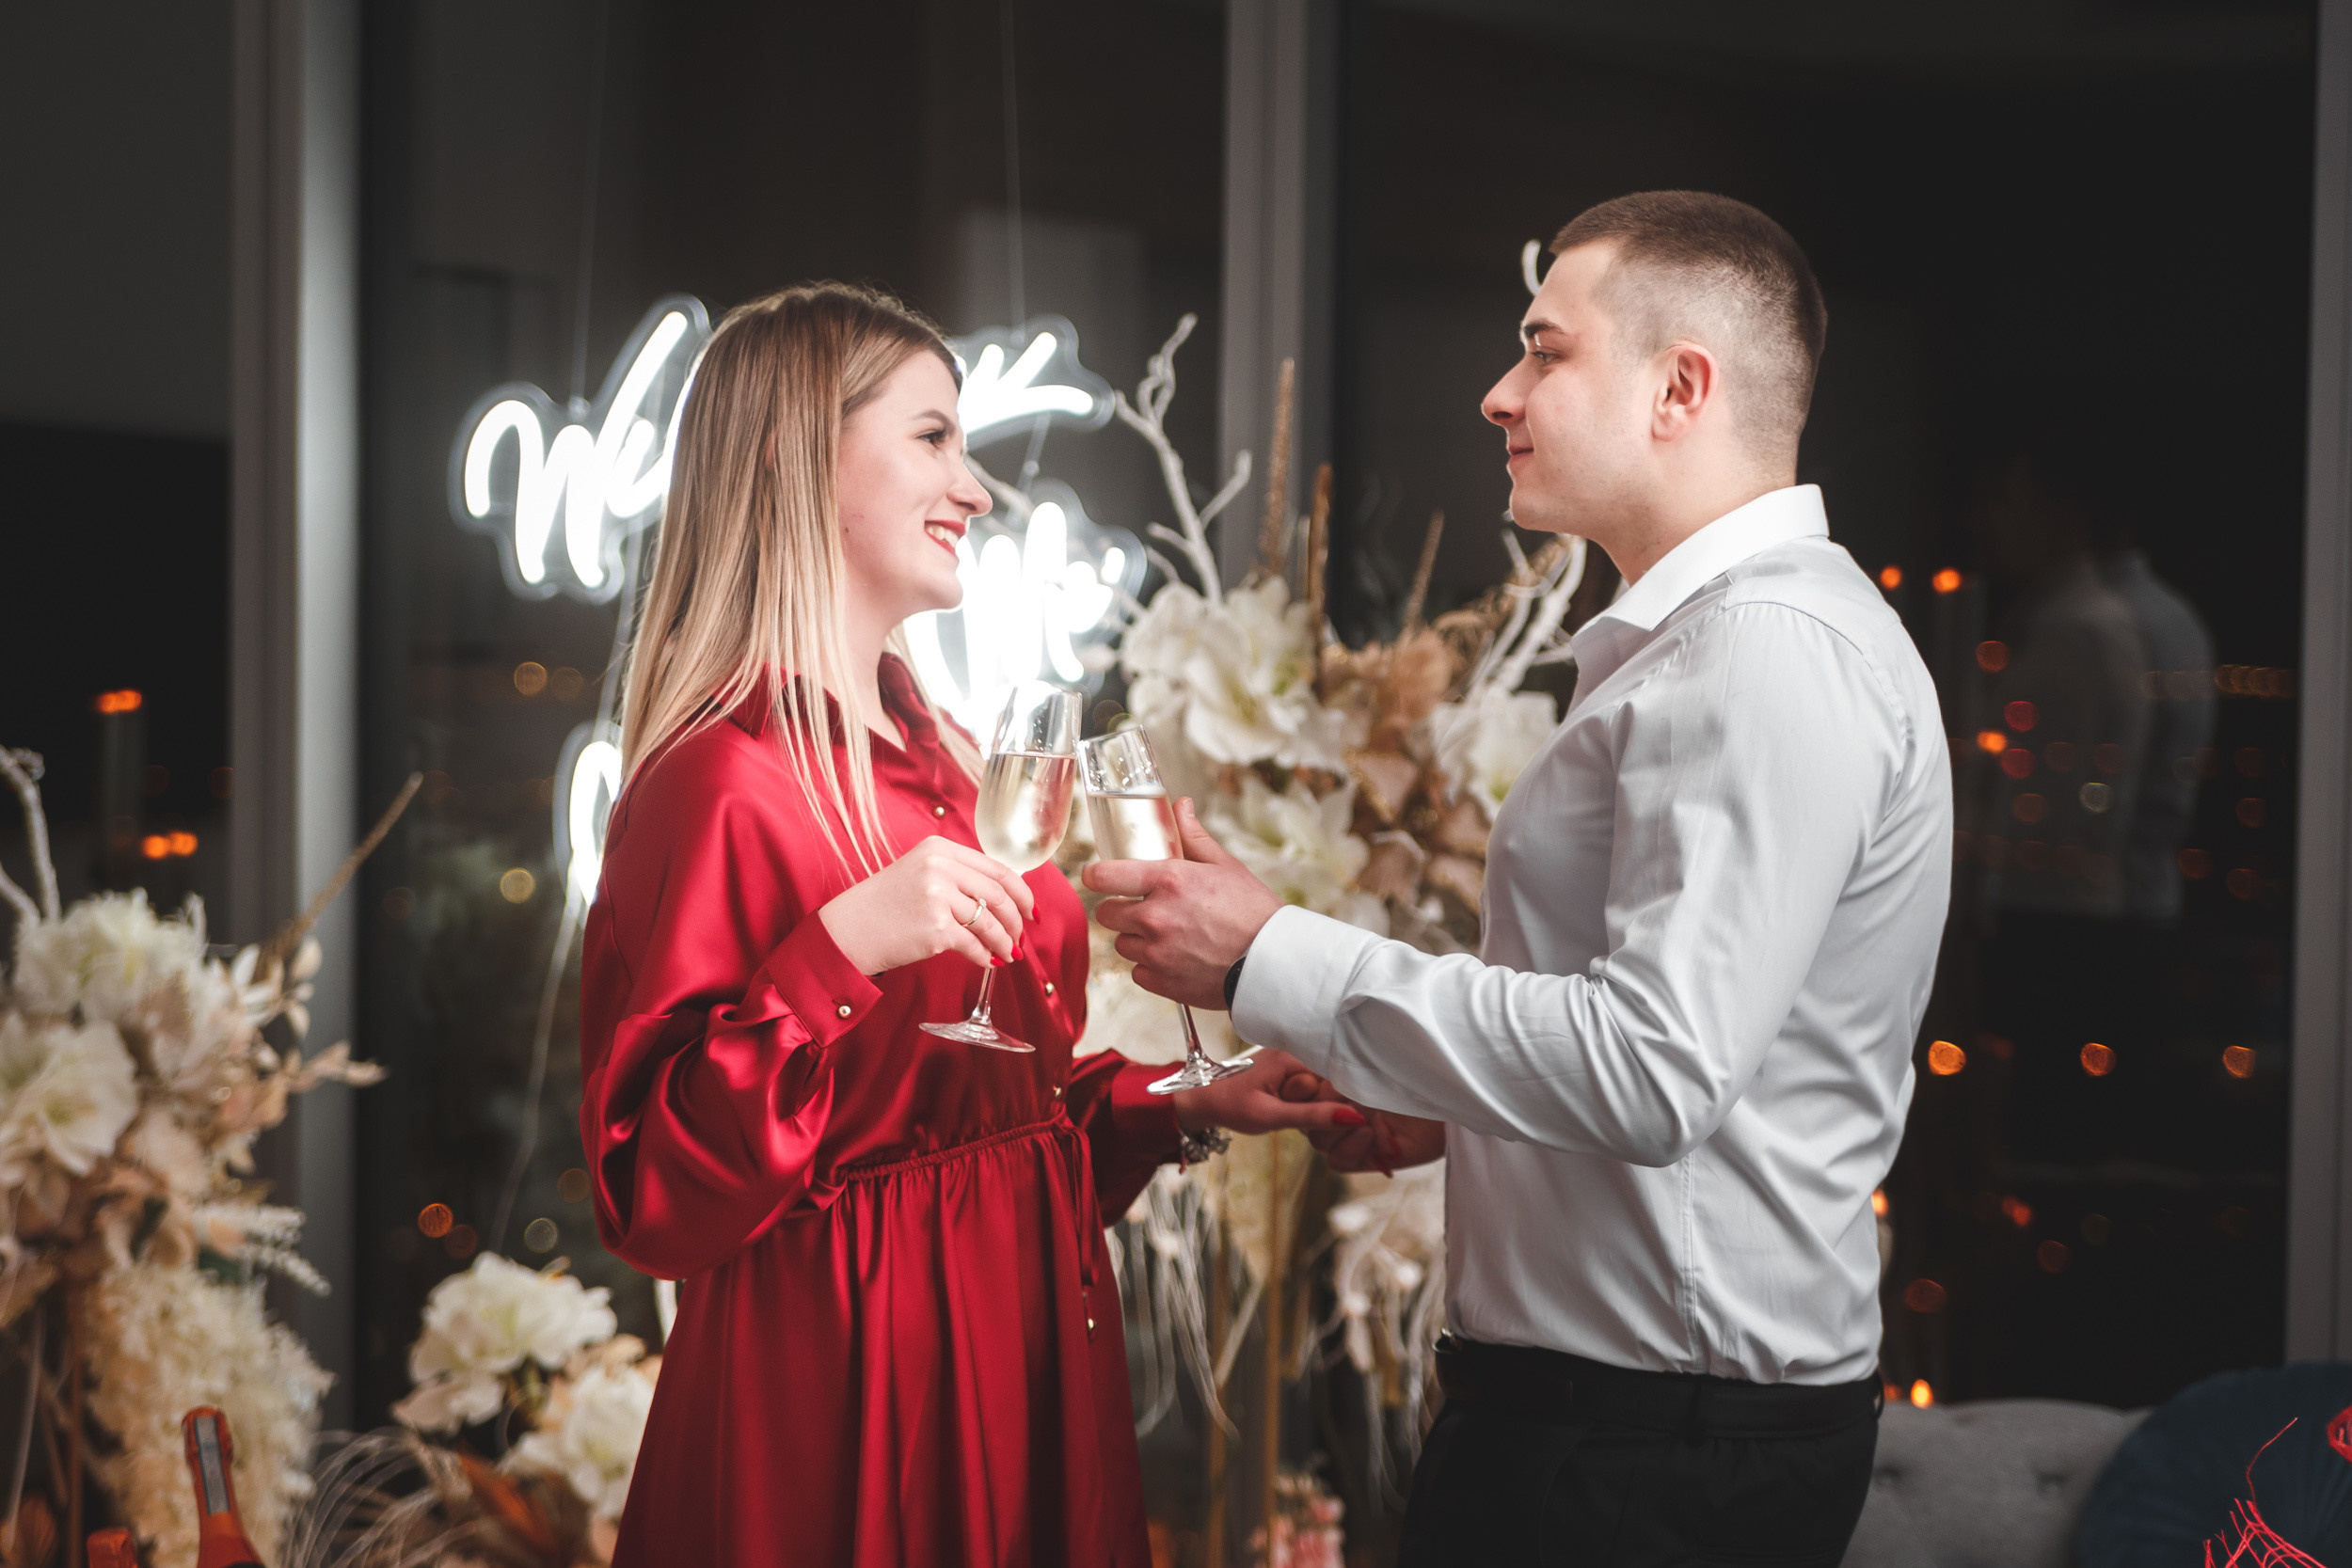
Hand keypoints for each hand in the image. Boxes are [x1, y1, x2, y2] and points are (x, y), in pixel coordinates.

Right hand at [818, 836, 1035, 972]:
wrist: (849, 930)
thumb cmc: (886, 906)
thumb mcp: (920, 873)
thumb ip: (957, 875)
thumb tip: (1003, 898)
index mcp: (940, 849)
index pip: (997, 868)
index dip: (1021, 892)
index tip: (1031, 910)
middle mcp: (940, 867)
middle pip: (999, 895)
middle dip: (1016, 921)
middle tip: (1020, 938)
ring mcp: (938, 896)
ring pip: (989, 922)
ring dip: (1004, 942)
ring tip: (1008, 955)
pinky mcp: (936, 927)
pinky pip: (973, 945)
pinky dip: (984, 956)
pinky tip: (987, 961)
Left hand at [1086, 798, 1284, 1009]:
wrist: (1273, 963)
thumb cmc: (1254, 912)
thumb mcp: (1225, 866)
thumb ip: (1193, 837)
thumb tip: (1181, 806)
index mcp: (1168, 881)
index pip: (1104, 876)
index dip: (1096, 876)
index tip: (1098, 877)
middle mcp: (1155, 917)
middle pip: (1106, 913)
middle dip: (1120, 910)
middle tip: (1143, 909)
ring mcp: (1156, 952)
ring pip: (1122, 945)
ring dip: (1137, 940)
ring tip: (1168, 937)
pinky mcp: (1161, 981)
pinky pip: (1138, 972)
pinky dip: (1152, 967)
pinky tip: (1176, 959)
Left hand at [1171, 1048, 1369, 1135]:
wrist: (1202, 1098)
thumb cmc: (1230, 1105)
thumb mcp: (1270, 1115)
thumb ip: (1312, 1116)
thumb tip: (1354, 1116)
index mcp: (1293, 1056)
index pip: (1338, 1078)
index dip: (1337, 1103)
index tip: (1327, 1121)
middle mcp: (1297, 1052)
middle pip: (1332, 1083)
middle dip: (1322, 1107)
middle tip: (1290, 1116)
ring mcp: (1294, 1060)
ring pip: (1324, 1088)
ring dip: (1314, 1108)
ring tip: (1285, 1113)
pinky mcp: (1290, 1070)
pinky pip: (1313, 1088)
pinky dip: (1307, 1104)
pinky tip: (1290, 1111)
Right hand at [1278, 1074, 1445, 1173]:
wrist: (1447, 1100)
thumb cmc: (1411, 1075)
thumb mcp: (1372, 1065)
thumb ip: (1341, 1070)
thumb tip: (1314, 1074)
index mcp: (1336, 1085)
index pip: (1299, 1091)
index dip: (1298, 1088)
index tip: (1311, 1082)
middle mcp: (1340, 1111)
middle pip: (1306, 1120)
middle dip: (1321, 1110)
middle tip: (1346, 1101)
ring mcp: (1351, 1136)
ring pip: (1320, 1142)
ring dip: (1337, 1129)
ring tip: (1364, 1117)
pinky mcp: (1365, 1159)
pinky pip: (1338, 1162)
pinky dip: (1350, 1147)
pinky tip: (1371, 1133)